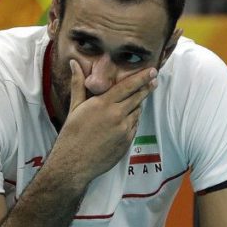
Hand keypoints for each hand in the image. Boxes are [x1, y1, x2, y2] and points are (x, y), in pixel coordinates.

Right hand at [49, 60, 157, 177]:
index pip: (128, 86)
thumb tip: (74, 63)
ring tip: (137, 100)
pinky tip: (127, 119)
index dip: (142, 77)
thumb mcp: (74, 107)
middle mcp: (116, 115)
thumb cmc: (72, 134)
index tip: (152, 71)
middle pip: (138, 97)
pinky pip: (135, 126)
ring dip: (138, 105)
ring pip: (137, 112)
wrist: (74, 163)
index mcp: (103, 104)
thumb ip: (78, 83)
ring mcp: (124, 129)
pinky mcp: (127, 141)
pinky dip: (133, 120)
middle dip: (147, 88)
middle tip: (154, 80)